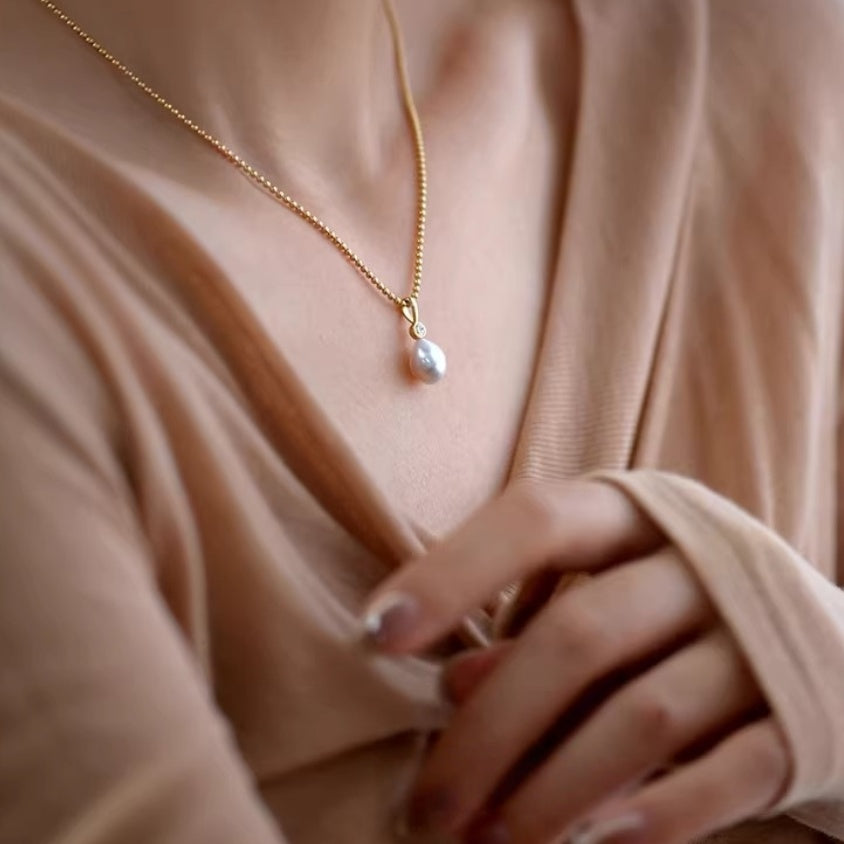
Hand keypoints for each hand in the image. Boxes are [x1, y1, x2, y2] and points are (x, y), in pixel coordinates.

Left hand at [362, 480, 790, 843]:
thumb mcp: (600, 594)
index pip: (533, 519)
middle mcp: (697, 558)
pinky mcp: (801, 715)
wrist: (821, 642)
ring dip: (554, 790)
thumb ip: (530, 630)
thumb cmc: (671, 612)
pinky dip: (652, 817)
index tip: (375, 635)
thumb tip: (453, 688)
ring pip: (639, 715)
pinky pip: (723, 773)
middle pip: (576, 636)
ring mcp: (755, 634)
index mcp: (631, 511)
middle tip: (427, 810)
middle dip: (491, 731)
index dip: (452, 570)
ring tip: (491, 843)